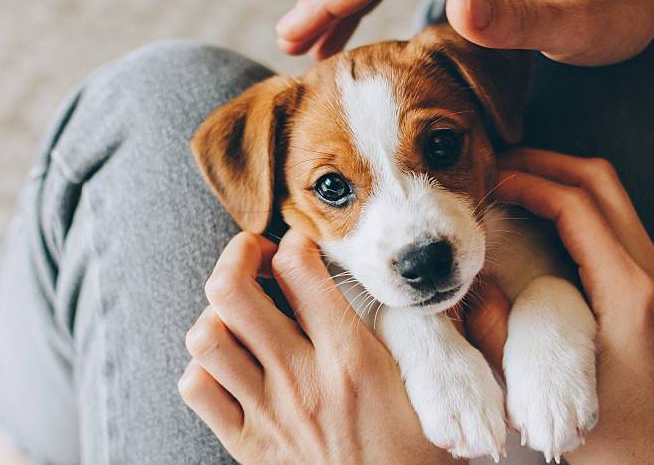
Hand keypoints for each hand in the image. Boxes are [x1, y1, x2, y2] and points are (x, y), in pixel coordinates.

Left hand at [179, 229, 457, 464]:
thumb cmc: (417, 455)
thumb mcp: (425, 388)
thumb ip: (407, 335)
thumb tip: (393, 289)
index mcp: (352, 357)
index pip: (300, 269)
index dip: (295, 241)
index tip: (302, 245)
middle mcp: (301, 378)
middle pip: (232, 291)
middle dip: (238, 255)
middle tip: (257, 257)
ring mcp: (268, 413)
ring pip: (206, 336)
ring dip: (218, 313)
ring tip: (242, 313)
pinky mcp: (248, 445)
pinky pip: (197, 389)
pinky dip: (205, 367)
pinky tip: (233, 365)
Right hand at [277, 0, 653, 64]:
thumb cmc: (621, 2)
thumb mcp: (576, 20)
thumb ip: (515, 18)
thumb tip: (455, 4)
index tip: (293, 37)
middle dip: (325, 0)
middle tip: (291, 45)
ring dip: (347, 1)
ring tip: (319, 44)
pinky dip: (379, 1)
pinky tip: (375, 34)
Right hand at [464, 149, 653, 463]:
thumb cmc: (606, 434)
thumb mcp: (538, 386)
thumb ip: (496, 331)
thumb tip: (469, 279)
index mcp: (628, 291)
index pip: (577, 204)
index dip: (528, 182)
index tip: (488, 180)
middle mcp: (651, 272)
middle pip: (601, 181)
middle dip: (546, 162)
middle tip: (496, 166)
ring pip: (610, 194)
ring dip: (559, 178)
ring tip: (511, 182)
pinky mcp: (650, 284)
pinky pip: (612, 220)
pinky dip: (572, 204)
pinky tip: (536, 216)